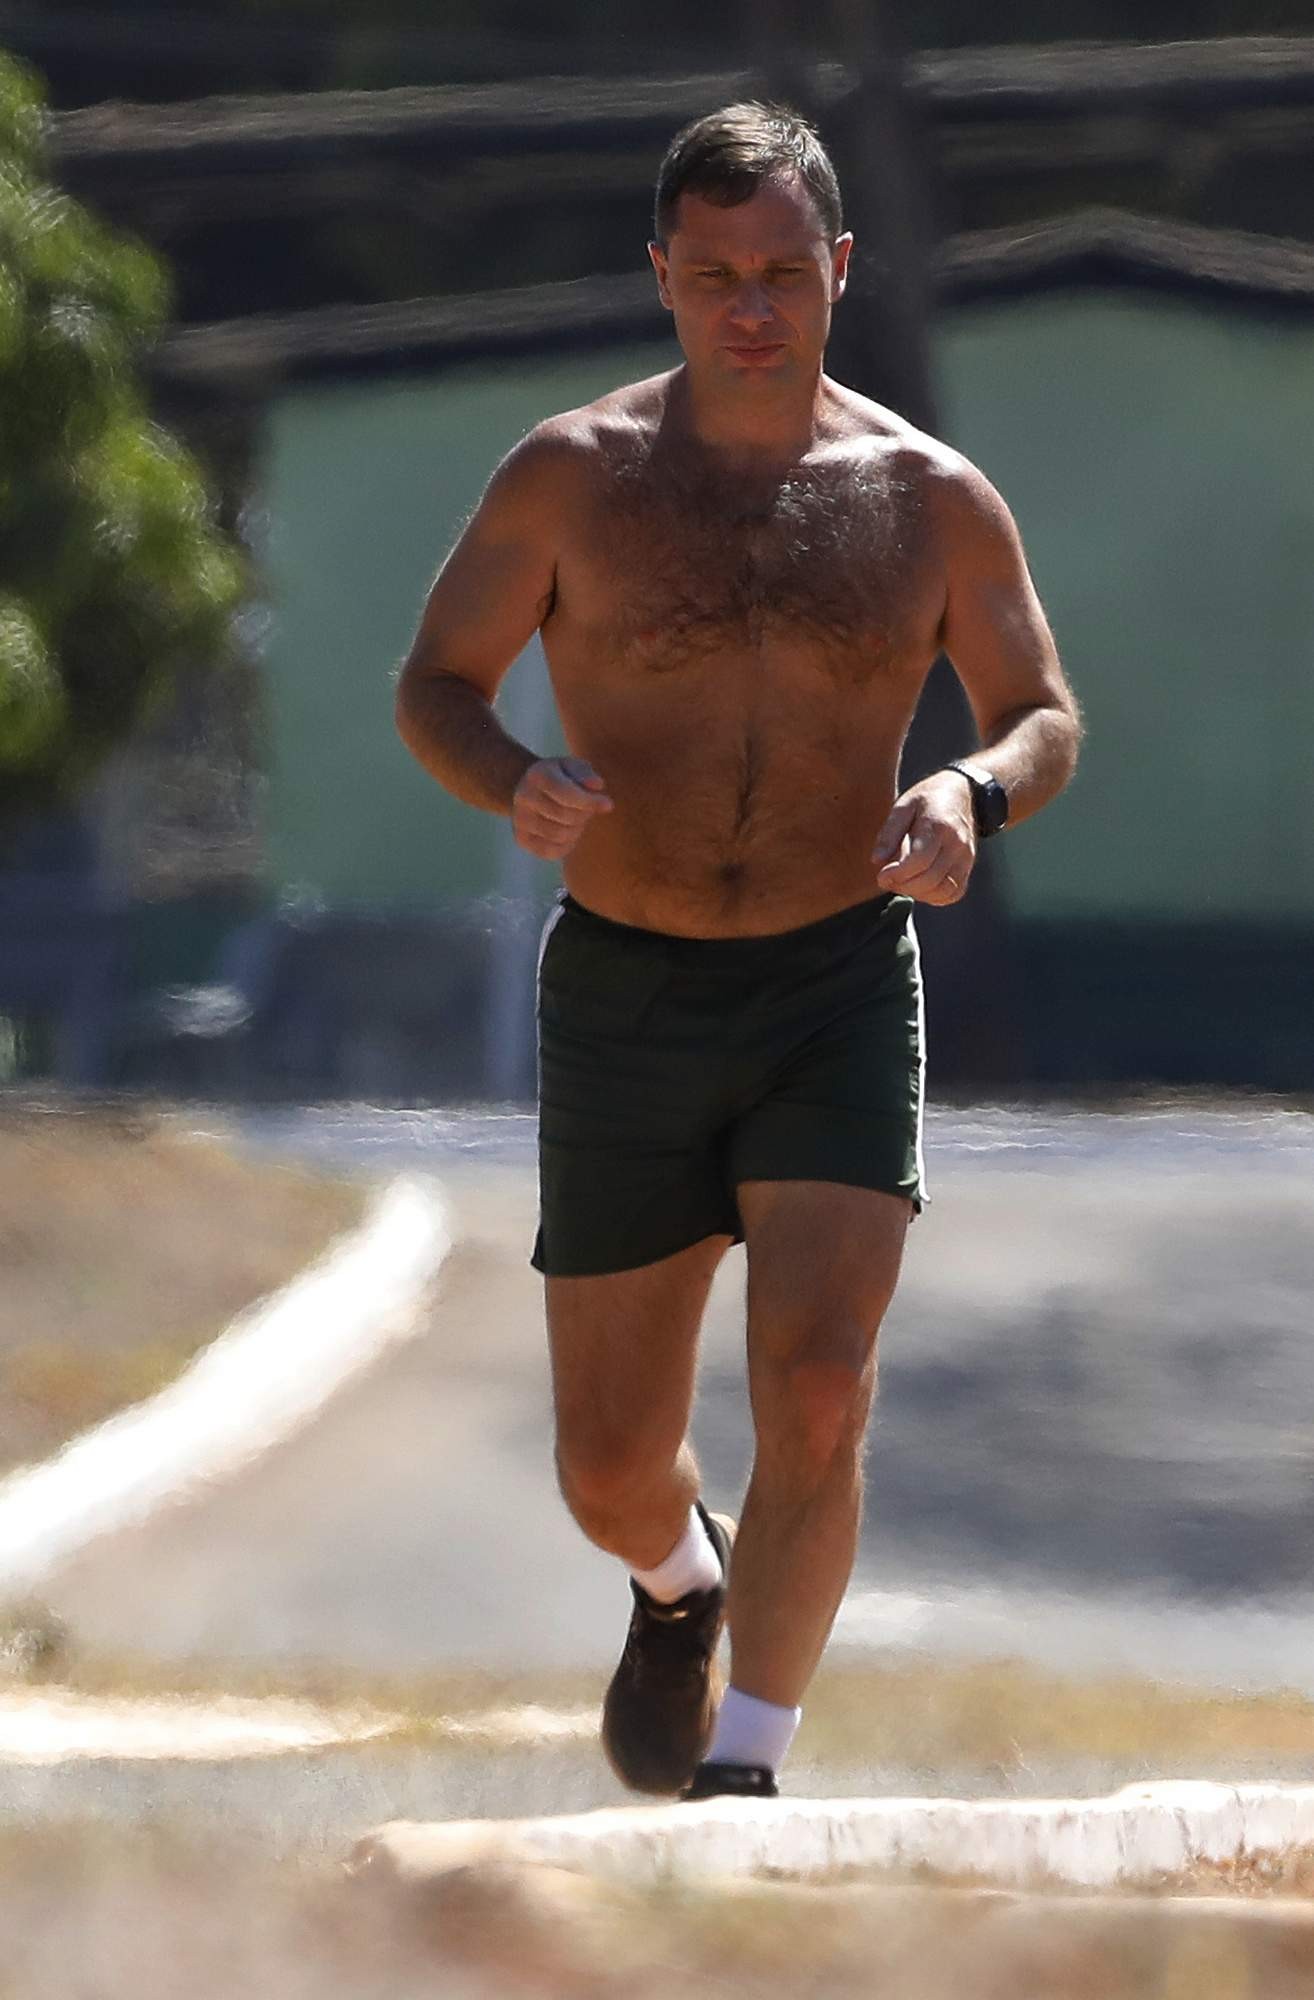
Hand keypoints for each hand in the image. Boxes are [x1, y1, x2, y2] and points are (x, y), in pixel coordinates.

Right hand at [512, 756, 612, 858]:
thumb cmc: (560, 777)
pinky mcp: (522, 840)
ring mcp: (520, 820)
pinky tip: (566, 829)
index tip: (609, 804)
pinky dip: (567, 844)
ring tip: (575, 817)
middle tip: (586, 808)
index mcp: (537, 775)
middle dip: (584, 814)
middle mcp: (524, 797)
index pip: (567, 794)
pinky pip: (553, 851)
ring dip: (576, 829)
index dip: (590, 802)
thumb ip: (586, 773)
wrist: (530, 789)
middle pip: (566, 816)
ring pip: (561, 836)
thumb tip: (597, 785)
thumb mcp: (573, 767)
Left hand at [872, 772, 975, 905]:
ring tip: (902, 883)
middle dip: (903, 886)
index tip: (881, 876)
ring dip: (918, 894)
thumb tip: (877, 861)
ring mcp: (966, 858)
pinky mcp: (968, 867)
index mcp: (939, 826)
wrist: (963, 794)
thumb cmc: (928, 799)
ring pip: (944, 890)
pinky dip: (935, 897)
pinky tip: (920, 887)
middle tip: (887, 880)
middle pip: (930, 878)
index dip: (898, 874)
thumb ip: (889, 833)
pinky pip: (954, 893)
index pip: (919, 860)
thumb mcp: (903, 805)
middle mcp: (957, 844)